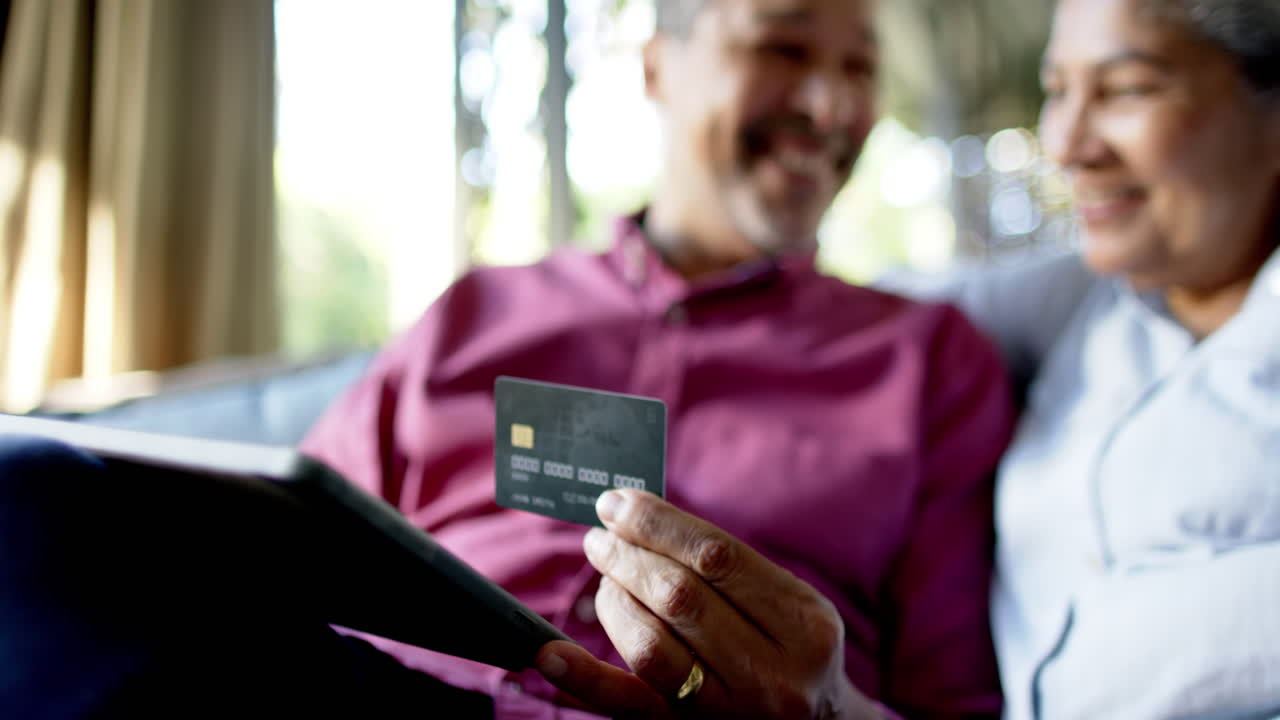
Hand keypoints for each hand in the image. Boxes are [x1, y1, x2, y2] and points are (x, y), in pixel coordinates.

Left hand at [538, 489, 881, 718]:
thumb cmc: (791, 651)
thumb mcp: (790, 606)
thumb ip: (730, 568)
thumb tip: (641, 517)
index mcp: (804, 623)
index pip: (717, 557)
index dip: (659, 523)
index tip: (618, 502)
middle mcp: (773, 673)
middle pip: (680, 596)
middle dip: (628, 555)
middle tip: (600, 536)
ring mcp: (731, 712)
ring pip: (650, 646)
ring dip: (613, 600)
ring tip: (604, 579)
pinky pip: (629, 705)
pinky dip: (584, 678)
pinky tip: (551, 654)